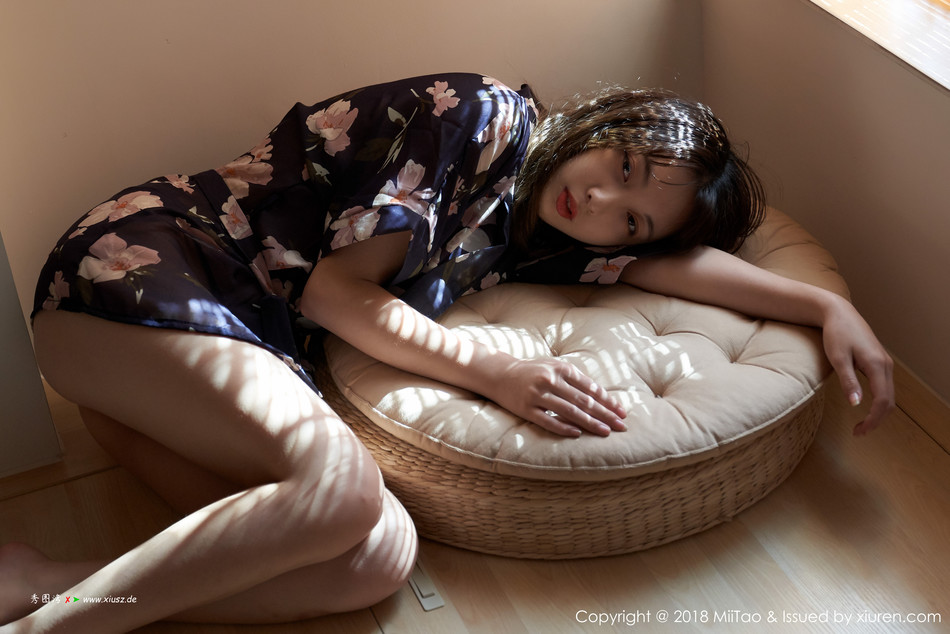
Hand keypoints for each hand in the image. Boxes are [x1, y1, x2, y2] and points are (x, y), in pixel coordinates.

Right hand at [487, 357, 627, 437]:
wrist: (499, 374)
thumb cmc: (533, 372)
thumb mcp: (554, 367)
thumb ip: (575, 379)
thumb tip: (601, 395)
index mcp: (560, 368)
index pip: (590, 387)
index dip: (607, 400)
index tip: (622, 412)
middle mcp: (550, 380)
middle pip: (583, 400)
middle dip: (605, 414)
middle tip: (621, 425)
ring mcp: (537, 395)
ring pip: (569, 411)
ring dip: (590, 423)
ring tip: (606, 432)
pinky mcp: (525, 408)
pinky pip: (547, 420)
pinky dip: (563, 427)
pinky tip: (577, 434)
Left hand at [821, 295, 894, 434]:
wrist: (838, 312)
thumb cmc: (836, 333)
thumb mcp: (838, 358)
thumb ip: (848, 381)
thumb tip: (856, 404)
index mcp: (877, 365)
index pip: (882, 401)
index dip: (873, 420)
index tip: (859, 431)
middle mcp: (886, 365)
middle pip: (889, 401)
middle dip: (877, 420)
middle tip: (859, 433)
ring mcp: (884, 363)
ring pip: (888, 395)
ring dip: (878, 412)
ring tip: (861, 425)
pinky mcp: (879, 361)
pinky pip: (884, 387)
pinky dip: (878, 401)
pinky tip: (865, 407)